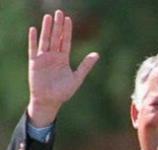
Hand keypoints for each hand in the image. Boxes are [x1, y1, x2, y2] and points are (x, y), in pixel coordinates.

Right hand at [26, 10, 98, 127]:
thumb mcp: (77, 78)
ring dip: (46, 29)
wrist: (49, 101)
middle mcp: (53, 56)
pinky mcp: (34, 63)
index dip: (67, 31)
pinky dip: (33, 39)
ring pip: (45, 40)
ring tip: (48, 17)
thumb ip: (86, 66)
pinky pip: (33, 49)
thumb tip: (97, 54)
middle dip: (57, 26)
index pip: (65, 41)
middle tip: (59, 12)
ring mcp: (43, 59)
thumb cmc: (63, 92)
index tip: (68, 19)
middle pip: (56, 38)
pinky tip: (34, 29)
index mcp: (63, 59)